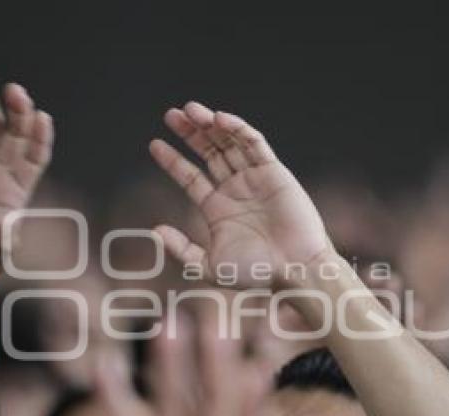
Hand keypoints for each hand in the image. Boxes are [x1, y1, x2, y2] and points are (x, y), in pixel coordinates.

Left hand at [149, 102, 332, 289]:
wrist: (293, 269)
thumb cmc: (255, 273)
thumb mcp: (208, 267)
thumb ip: (181, 250)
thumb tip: (155, 230)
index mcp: (217, 208)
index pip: (190, 176)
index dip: (172, 160)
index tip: (154, 144)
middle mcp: (234, 189)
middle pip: (208, 152)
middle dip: (190, 133)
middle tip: (170, 114)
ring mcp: (254, 178)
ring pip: (228, 142)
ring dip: (210, 125)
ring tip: (190, 110)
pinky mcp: (274, 171)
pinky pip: (254, 144)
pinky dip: (238, 129)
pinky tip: (219, 119)